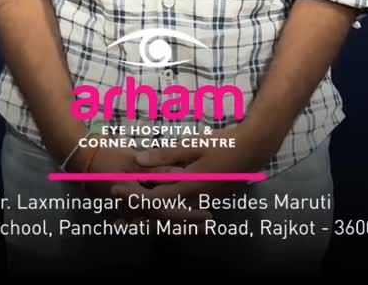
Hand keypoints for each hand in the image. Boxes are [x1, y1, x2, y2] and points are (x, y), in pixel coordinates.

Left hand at [112, 127, 268, 218]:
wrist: (253, 151)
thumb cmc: (222, 144)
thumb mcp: (193, 145)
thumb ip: (166, 155)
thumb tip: (139, 161)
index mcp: (188, 186)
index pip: (154, 196)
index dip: (132, 195)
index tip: (114, 189)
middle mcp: (193, 201)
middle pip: (159, 216)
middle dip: (136, 216)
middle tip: (114, 217)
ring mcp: (201, 205)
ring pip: (170, 221)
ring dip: (148, 222)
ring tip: (126, 221)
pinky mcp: (207, 203)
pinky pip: (181, 218)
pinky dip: (164, 219)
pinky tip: (154, 214)